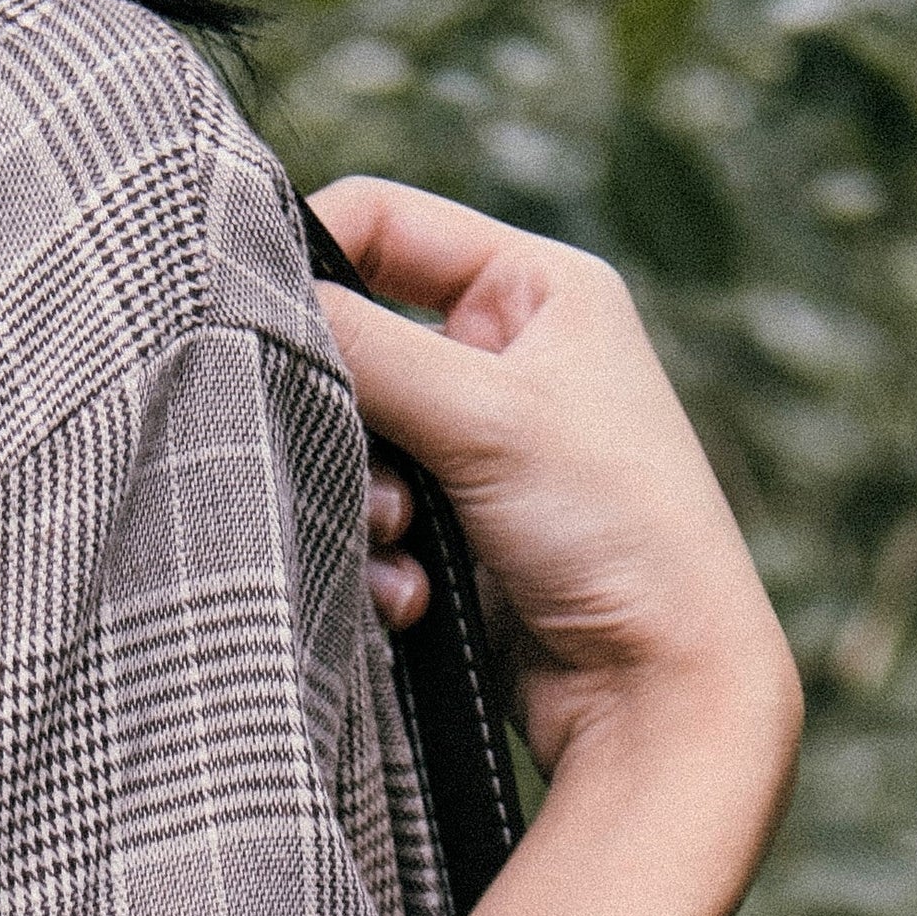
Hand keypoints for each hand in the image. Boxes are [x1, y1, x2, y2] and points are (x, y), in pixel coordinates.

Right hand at [313, 177, 798, 915]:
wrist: (661, 693)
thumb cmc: (614, 530)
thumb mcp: (486, 416)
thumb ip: (368, 349)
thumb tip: (254, 293)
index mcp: (538, 289)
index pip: (387, 223)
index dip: (314, 256)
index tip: (255, 315)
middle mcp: (511, 357)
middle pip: (360, 346)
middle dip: (341, 417)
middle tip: (357, 468)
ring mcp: (485, 453)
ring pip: (358, 447)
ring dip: (362, 504)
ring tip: (398, 545)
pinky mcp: (464, 538)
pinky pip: (377, 524)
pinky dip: (383, 563)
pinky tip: (416, 603)